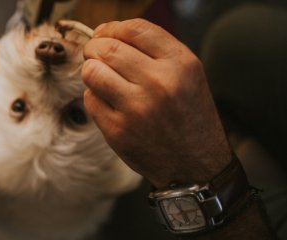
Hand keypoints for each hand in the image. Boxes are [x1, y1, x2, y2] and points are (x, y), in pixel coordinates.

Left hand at [81, 19, 231, 187]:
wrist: (195, 165)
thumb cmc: (187, 114)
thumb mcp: (186, 73)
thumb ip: (151, 49)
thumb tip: (103, 32)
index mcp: (180, 64)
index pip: (133, 29)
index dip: (112, 28)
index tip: (106, 35)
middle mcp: (160, 83)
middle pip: (107, 48)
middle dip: (94, 48)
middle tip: (96, 56)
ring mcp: (137, 108)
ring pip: (91, 72)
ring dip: (91, 72)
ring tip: (103, 79)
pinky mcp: (118, 131)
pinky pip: (90, 100)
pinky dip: (95, 98)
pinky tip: (111, 104)